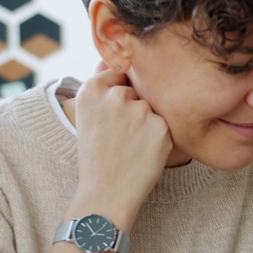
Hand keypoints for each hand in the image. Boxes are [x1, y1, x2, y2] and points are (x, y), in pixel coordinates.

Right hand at [71, 64, 173, 226]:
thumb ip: (101, 84)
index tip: (112, 119)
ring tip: (130, 148)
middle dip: (133, 111)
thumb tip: (112, 58)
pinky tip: (143, 153)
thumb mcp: (88, 116)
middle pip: (136, 91)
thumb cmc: (96, 156)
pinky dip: (159, 138)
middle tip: (119, 139)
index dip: (118, 98)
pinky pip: (164, 124)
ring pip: (151, 108)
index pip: (118, 72)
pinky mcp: (161, 125)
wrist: (106, 194)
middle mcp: (115, 95)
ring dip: (147, 124)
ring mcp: (139, 109)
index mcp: (91, 90)